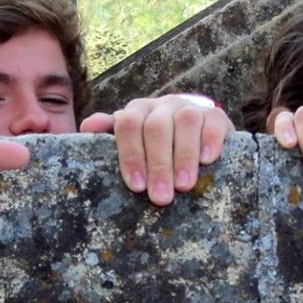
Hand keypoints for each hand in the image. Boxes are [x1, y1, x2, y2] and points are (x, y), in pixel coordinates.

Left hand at [80, 94, 232, 205]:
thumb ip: (110, 133)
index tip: (136, 186)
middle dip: (158, 165)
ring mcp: (191, 107)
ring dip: (183, 156)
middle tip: (160, 197)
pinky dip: (210, 141)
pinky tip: (207, 161)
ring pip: (185, 122)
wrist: (196, 130)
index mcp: (138, 111)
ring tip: (184, 186)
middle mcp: (163, 105)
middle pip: (156, 128)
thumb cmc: (157, 143)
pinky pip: (213, 123)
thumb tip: (87, 127)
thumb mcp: (132, 139)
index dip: (131, 155)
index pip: (129, 125)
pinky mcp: (216, 115)